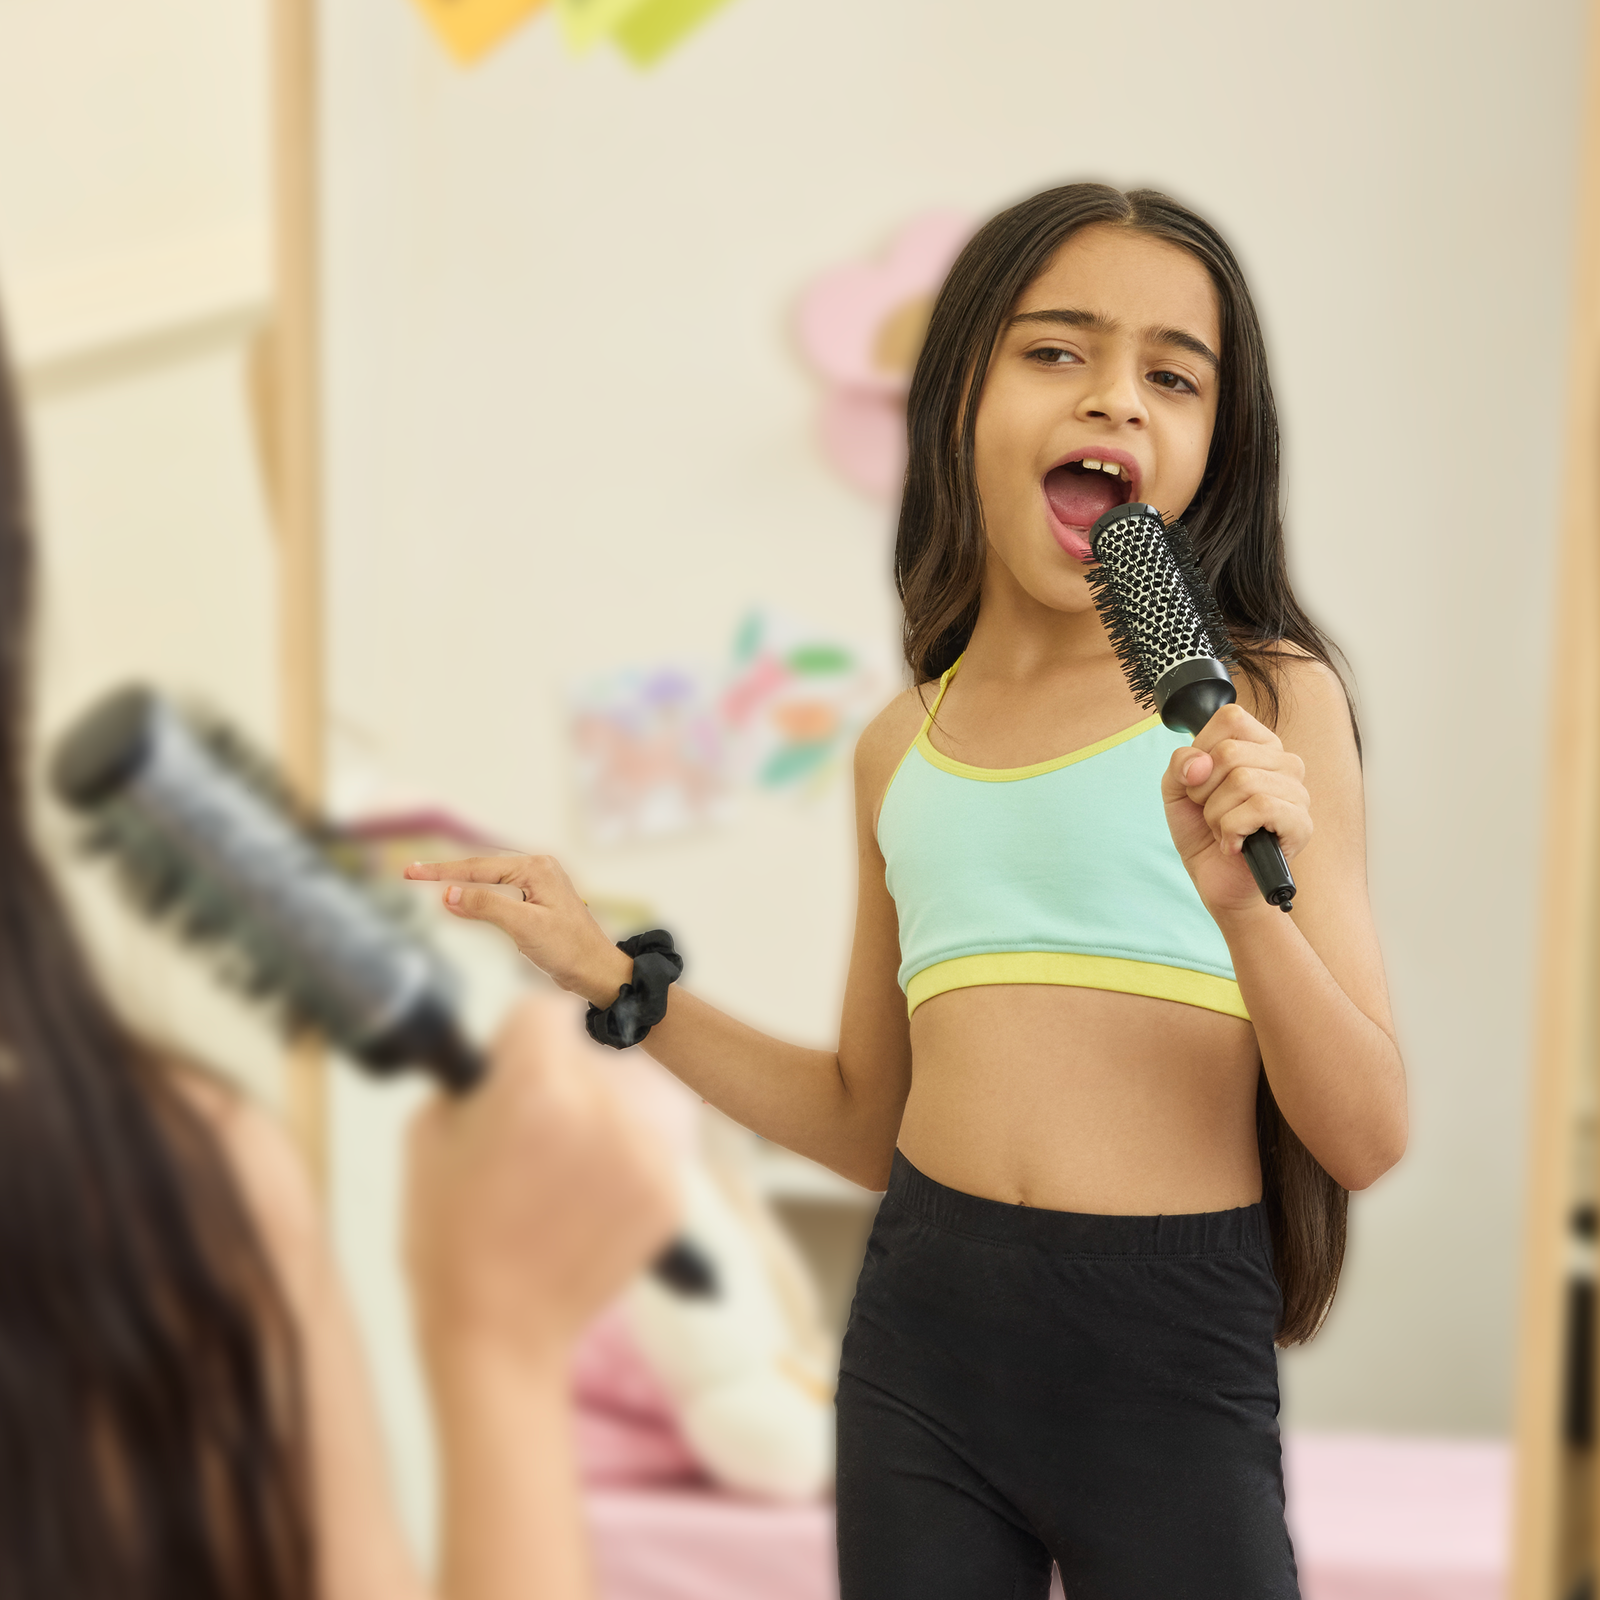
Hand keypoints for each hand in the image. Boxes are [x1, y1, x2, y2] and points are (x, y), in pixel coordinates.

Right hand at [404, 994, 680, 1372]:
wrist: (499, 1337)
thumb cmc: (451, 1237)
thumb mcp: (430, 1132)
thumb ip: (476, 1075)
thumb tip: (508, 1048)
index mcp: (536, 1084)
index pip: (545, 1010)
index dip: (521, 1036)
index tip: (516, 1057)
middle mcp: (601, 1108)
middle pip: (594, 1046)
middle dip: (568, 1068)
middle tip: (542, 1113)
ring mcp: (645, 1150)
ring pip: (636, 1086)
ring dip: (609, 1103)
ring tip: (571, 1153)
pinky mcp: (672, 1191)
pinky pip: (657, 1138)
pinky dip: (631, 1151)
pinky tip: (592, 1189)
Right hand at [405, 855, 632, 1006]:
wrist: (596, 971)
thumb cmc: (568, 948)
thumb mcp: (523, 926)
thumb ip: (486, 906)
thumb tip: (448, 893)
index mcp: (536, 868)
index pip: (478, 867)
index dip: (442, 871)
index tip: (411, 872)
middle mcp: (538, 870)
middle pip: (482, 868)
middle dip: (447, 871)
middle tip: (411, 872)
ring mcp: (538, 886)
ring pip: (490, 881)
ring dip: (460, 882)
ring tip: (427, 879)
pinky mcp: (537, 903)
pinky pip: (499, 893)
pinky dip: (477, 895)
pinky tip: (461, 898)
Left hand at [1159, 701, 1311, 916]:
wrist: (1215, 879)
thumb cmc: (1201, 831)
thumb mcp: (1176, 789)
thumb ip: (1180, 763)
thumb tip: (1200, 763)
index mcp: (1259, 746)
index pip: (1230, 717)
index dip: (1201, 750)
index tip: (1200, 782)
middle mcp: (1284, 763)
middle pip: (1230, 752)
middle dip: (1204, 791)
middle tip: (1212, 813)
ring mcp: (1297, 792)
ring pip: (1243, 780)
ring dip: (1216, 815)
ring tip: (1224, 829)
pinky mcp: (1301, 823)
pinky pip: (1259, 807)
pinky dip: (1232, 830)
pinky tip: (1234, 843)